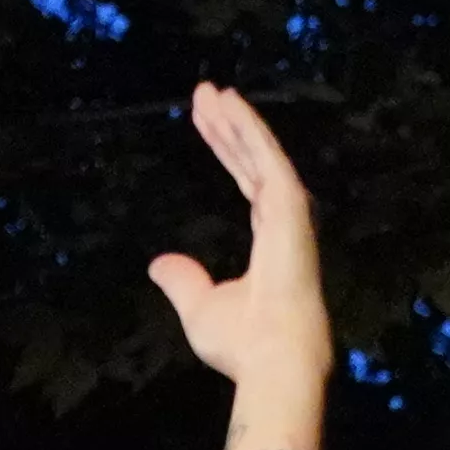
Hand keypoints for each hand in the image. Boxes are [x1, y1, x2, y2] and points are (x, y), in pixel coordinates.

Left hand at [148, 79, 332, 449]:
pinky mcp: (290, 205)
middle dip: (228, 125)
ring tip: (210, 90)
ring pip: (259, 150)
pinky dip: (247, 127)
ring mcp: (290, 209)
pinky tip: (227, 103)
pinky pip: (265, 155)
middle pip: (251, 158)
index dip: (226, 149)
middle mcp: (283, 217)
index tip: (207, 122)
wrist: (272, 359)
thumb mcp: (199, 307)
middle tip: (205, 94)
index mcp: (270, 237)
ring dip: (236, 118)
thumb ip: (183, 281)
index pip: (246, 180)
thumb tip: (159, 264)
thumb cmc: (242, 343)